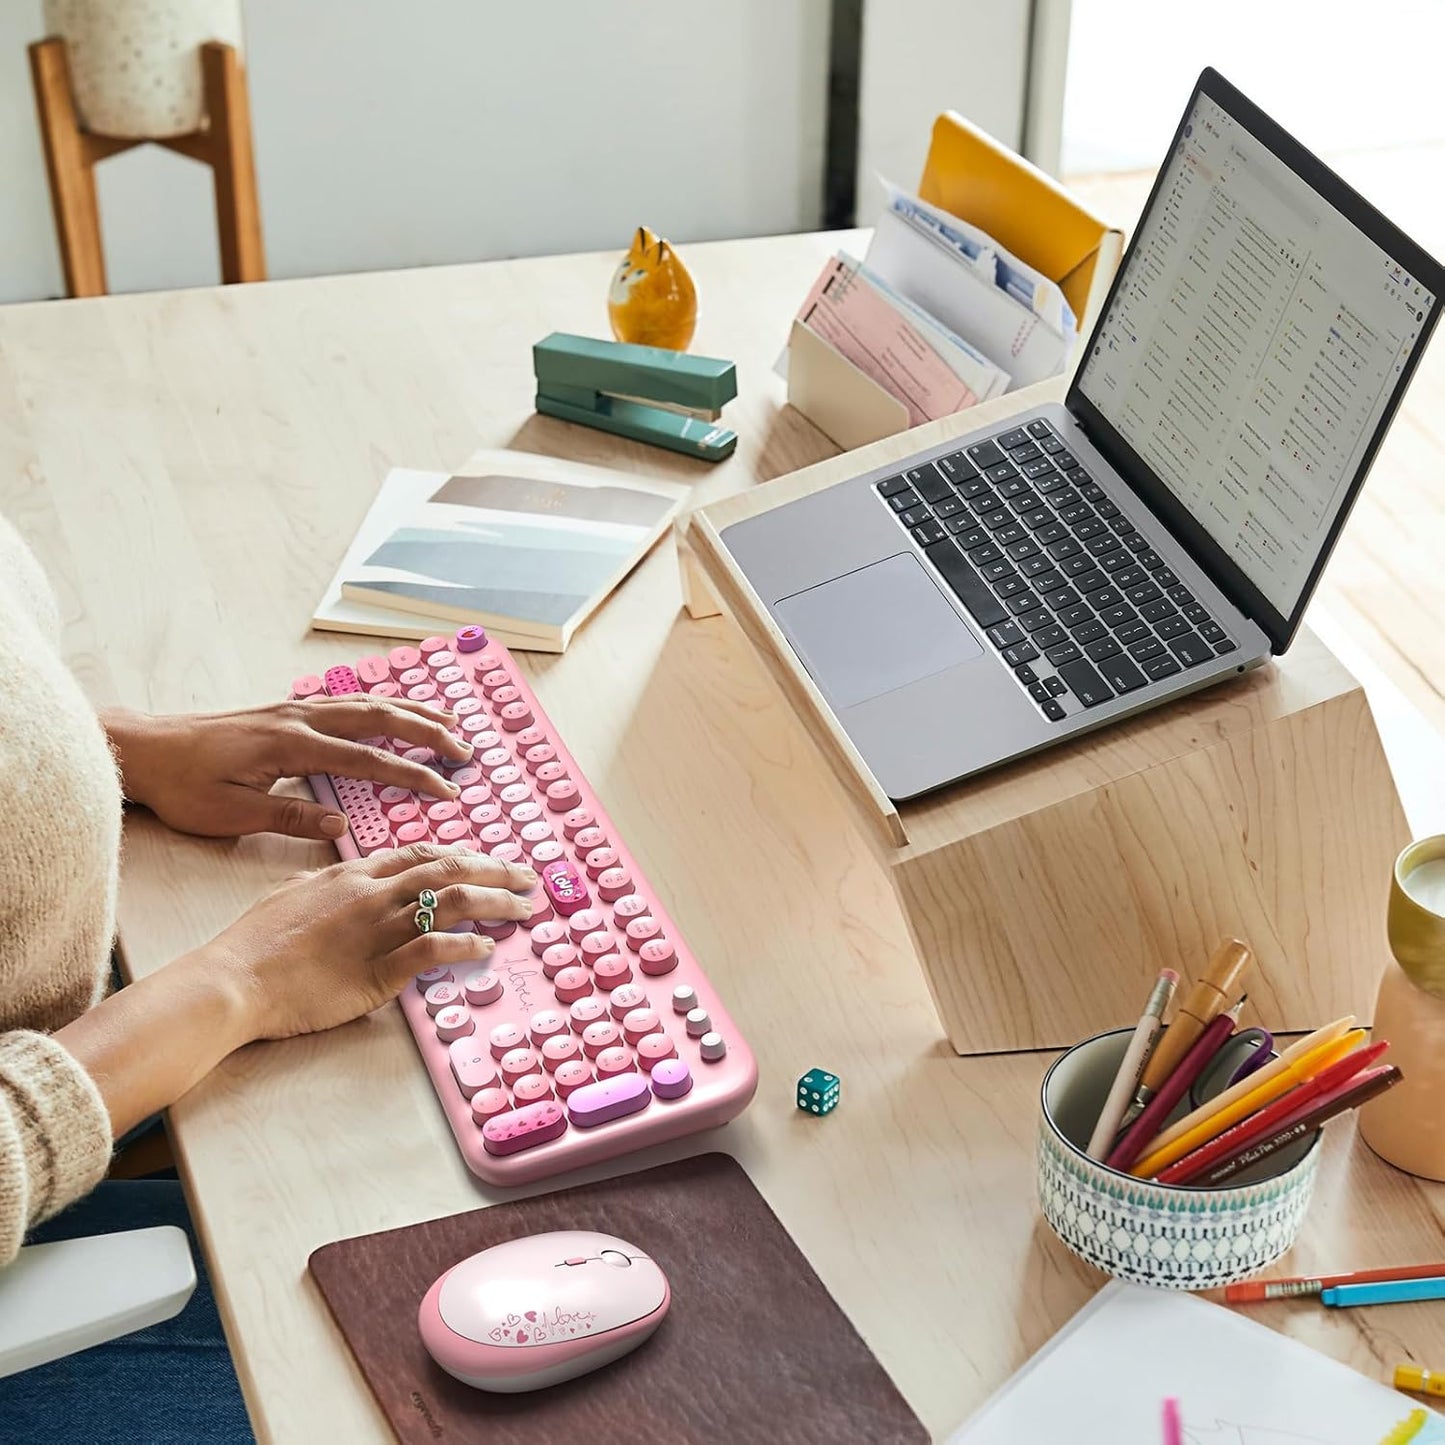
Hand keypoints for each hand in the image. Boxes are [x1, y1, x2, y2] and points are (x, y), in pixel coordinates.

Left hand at [102, 699, 473, 840]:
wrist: (146, 749)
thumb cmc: (184, 786)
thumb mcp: (232, 814)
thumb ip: (290, 816)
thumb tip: (340, 824)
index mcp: (292, 746)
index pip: (368, 759)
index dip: (411, 775)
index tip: (446, 790)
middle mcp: (301, 719)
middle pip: (380, 718)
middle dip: (428, 733)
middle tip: (466, 750)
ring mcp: (295, 709)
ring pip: (368, 703)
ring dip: (413, 711)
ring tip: (450, 722)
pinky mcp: (287, 710)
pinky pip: (348, 700)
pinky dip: (382, 702)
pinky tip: (397, 708)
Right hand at [199, 843, 537, 1040]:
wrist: (234, 979)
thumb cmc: (253, 942)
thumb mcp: (291, 893)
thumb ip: (324, 883)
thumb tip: (340, 880)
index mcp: (353, 873)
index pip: (421, 854)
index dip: (462, 855)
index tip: (489, 860)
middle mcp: (372, 893)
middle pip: (449, 869)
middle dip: (497, 870)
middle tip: (529, 877)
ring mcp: (378, 930)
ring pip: (452, 902)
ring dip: (497, 903)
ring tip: (524, 909)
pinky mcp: (379, 971)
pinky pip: (435, 950)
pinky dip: (467, 946)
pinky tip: (487, 948)